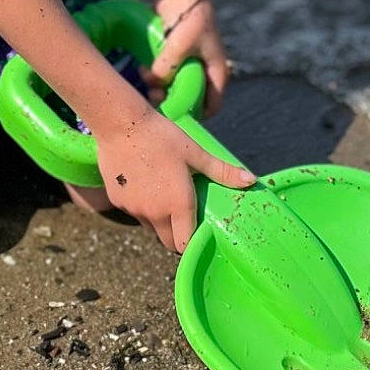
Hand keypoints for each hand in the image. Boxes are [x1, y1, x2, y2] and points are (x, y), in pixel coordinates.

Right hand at [92, 101, 253, 254]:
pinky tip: (143, 185)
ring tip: (164, 196)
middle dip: (177, 235)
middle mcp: (155, 213)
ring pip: (151, 228)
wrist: (121, 124)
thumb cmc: (162, 136)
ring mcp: (134, 209)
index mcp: (178, 204)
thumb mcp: (195, 153)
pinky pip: (134, 213)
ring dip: (159, 221)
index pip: (185, 244)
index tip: (198, 231)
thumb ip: (222, 172)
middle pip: (168, 242)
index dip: (193, 242)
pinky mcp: (118, 202)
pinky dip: (141, 207)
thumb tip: (252, 180)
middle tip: (184, 216)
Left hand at [146, 0, 231, 116]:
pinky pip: (167, 73)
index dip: (195, 115)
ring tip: (145, 77)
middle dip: (170, 100)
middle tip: (153, 95)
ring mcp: (191, 62)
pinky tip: (142, 69)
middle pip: (190, 98)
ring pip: (175, 86)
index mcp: (217, 71)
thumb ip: (167, 68)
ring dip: (159, 86)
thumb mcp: (178, 46)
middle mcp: (206, 70)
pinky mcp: (177, 54)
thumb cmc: (190, 18)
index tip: (174, 115)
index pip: (213, 105)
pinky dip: (156, 75)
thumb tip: (153, 82)